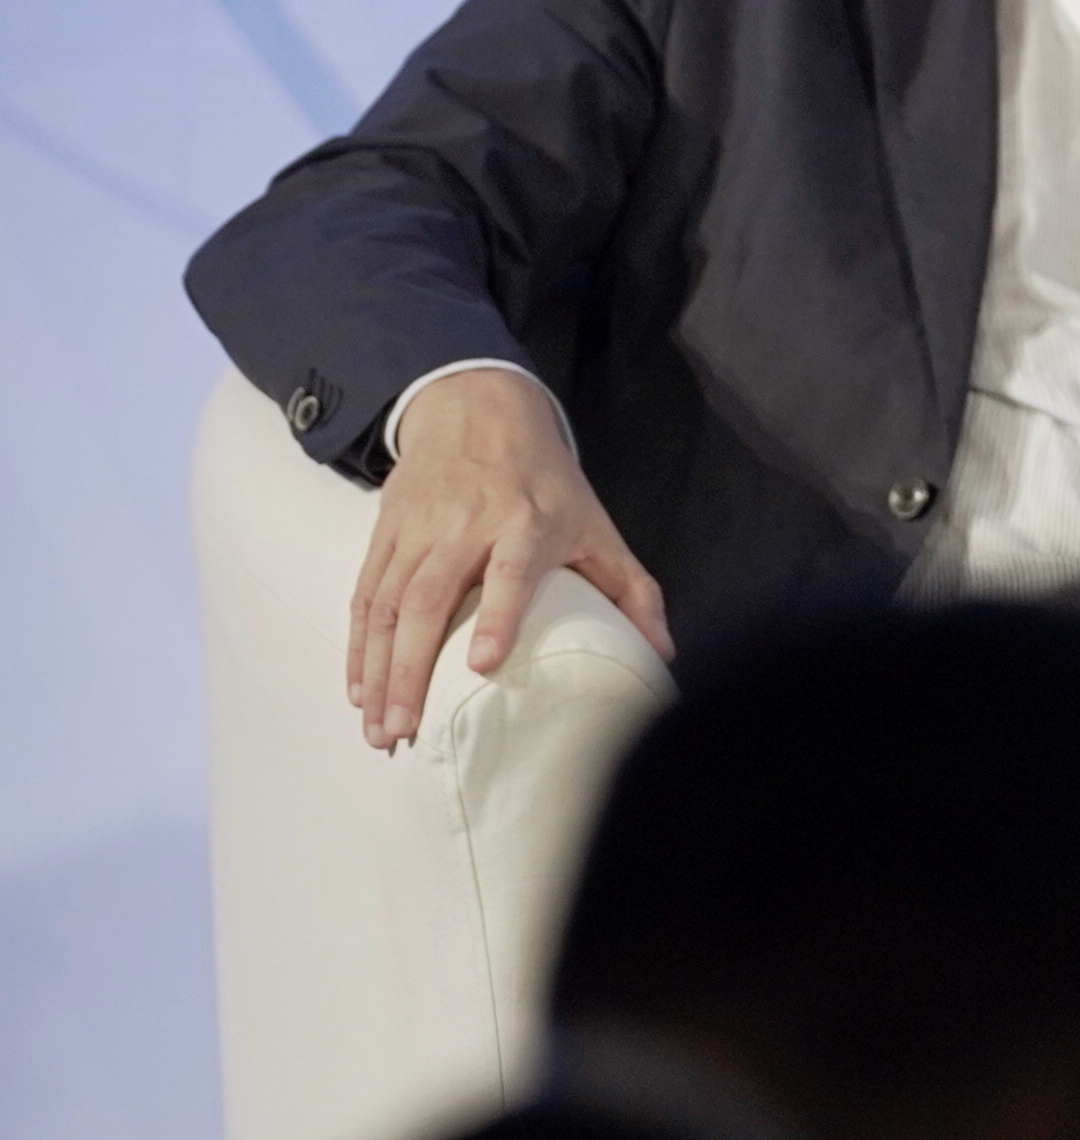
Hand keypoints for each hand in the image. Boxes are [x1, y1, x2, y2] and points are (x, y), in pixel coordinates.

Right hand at [347, 367, 673, 752]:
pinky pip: (364, 594)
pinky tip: (359, 687)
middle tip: (404, 729)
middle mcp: (462, 527)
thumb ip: (633, 591)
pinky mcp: (385, 533)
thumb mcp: (598, 526)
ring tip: (377, 726)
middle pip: (429, 601)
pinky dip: (358, 644)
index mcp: (524, 525)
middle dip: (410, 669)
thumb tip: (662, 654)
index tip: (483, 665)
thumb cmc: (546, 481)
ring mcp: (417, 531)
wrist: (477, 410)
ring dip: (376, 670)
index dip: (497, 618)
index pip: (509, 574)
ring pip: (386, 605)